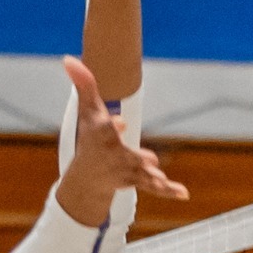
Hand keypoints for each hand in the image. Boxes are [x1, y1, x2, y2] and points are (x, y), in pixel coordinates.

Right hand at [54, 55, 187, 226]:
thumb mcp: (88, 111)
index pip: (105, 130)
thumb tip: (68, 58)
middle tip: (150, 159)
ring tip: (161, 179)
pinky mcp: (139, 181)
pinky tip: (184, 194)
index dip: (111, 126)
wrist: (88, 178)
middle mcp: (114, 156)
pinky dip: (168, 191)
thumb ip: (84, 85)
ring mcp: (127, 171)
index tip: (120, 122)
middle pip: (126, 155)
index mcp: (102, 137)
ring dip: (151, 178)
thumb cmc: (90, 137)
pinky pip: (155, 188)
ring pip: (141, 175)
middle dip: (136, 157)